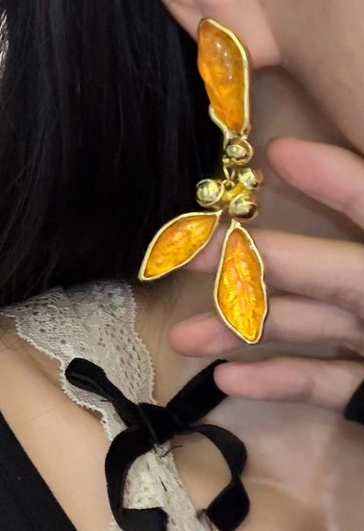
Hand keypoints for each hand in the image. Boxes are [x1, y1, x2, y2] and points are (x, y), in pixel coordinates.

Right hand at [169, 136, 363, 419]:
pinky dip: (279, 380)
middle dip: (243, 266)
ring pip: (307, 328)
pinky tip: (229, 378)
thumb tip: (294, 149)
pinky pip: (326, 382)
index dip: (330, 176)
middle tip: (183, 256)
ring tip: (183, 337)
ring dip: (243, 332)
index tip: (280, 150)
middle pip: (312, 271)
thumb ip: (352, 204)